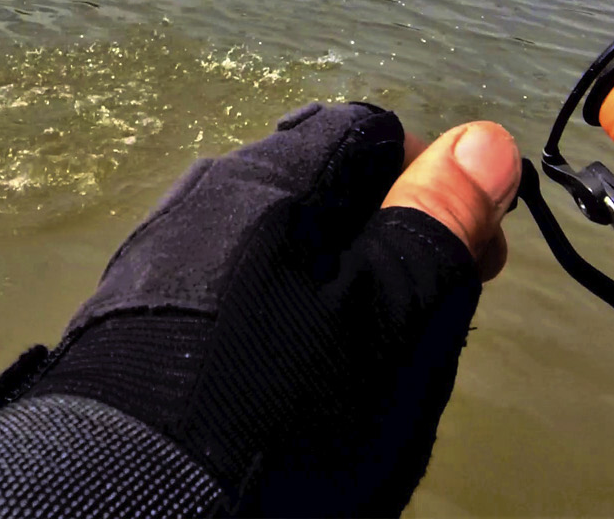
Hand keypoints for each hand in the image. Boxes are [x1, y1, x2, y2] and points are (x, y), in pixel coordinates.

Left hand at [0, 103, 520, 517]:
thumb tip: (483, 137)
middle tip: (418, 324)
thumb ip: (434, 221)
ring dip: (329, 285)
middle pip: (325, 189)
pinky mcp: (130, 321)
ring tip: (352, 365)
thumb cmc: (278, 393)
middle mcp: (206, 194)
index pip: (376, 131)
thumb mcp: (387, 312)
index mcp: (270, 174)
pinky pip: (229, 294)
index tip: (472, 260)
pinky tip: (278, 381)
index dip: (440, 185)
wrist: (130, 496)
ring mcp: (160, 257)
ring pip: (276, 246)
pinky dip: (272, 321)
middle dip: (386, 243)